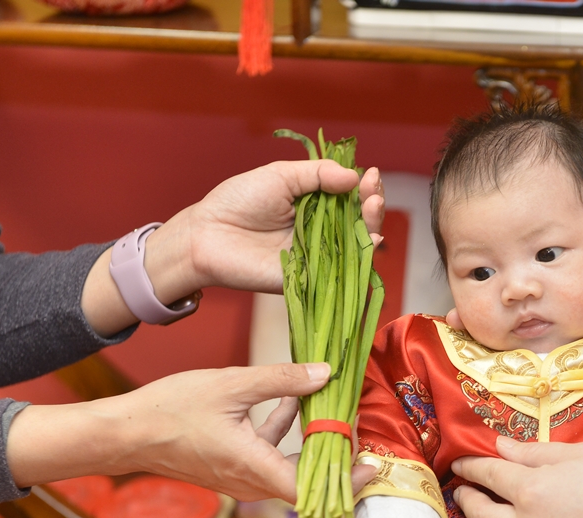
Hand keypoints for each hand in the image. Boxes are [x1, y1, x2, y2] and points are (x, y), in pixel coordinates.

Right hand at [8, 362, 334, 501]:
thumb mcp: (231, 385)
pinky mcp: (232, 468)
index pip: (313, 489)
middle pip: (309, 481)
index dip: (347, 481)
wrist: (124, 432)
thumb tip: (327, 372)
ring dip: (314, 444)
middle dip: (339, 458)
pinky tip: (295, 399)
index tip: (374, 464)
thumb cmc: (171, 410)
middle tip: (361, 430)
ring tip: (339, 413)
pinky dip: (287, 434)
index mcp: (254, 468)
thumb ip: (282, 380)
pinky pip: (270, 456)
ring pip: (291, 467)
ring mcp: (241, 478)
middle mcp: (251, 482)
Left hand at [154, 161, 385, 297]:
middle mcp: (321, 231)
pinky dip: (362, 257)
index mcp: (315, 204)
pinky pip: (343, 270)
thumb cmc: (239, 201)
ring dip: (373, 226)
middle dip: (373, 206)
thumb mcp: (281, 175)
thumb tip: (354, 177)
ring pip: (358, 245)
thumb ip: (318, 174)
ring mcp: (319, 255)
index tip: (371, 176)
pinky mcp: (313, 278)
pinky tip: (372, 239)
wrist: (209, 234)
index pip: (351, 197)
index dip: (365, 188)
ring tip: (373, 208)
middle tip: (373, 195)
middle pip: (360, 221)